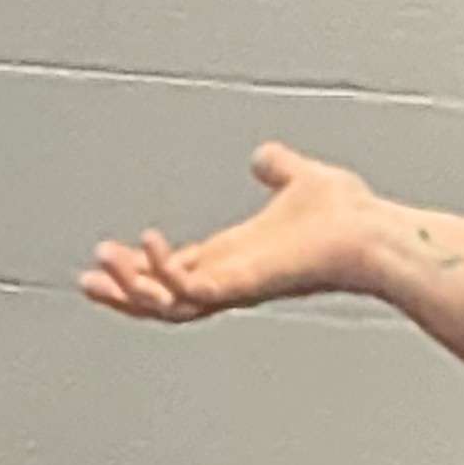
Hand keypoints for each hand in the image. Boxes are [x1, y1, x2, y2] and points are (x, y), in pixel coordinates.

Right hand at [80, 144, 402, 325]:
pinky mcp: (244, 286)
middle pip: (161, 302)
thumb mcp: (300, 180)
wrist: (376, 232)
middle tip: (87, 277)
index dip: (140, 269)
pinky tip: (151, 245)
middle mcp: (231, 280)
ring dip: (130, 289)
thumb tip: (265, 156)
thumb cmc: (349, 217)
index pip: (175, 274)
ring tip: (103, 263)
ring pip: (166, 308)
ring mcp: (236, 287)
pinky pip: (191, 293)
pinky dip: (165, 273)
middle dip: (120, 293)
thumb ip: (278, 168)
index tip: (107, 254)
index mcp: (235, 259)